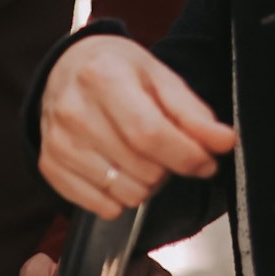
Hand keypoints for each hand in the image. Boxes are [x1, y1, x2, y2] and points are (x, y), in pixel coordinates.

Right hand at [38, 35, 235, 217]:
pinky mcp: (50, 165)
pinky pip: (101, 206)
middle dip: (167, 167)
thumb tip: (224, 142)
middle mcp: (73, 110)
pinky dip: (120, 198)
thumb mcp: (158, 77)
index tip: (206, 161)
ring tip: (139, 157)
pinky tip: (118, 170)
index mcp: (102, 77)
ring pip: (125, 193)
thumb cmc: (116, 71)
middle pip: (142, 168)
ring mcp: (57, 141)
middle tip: (163, 148)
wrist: (65, 68)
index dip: (187, 156)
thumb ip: (193, 113)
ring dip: (145, 184)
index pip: (151, 134)